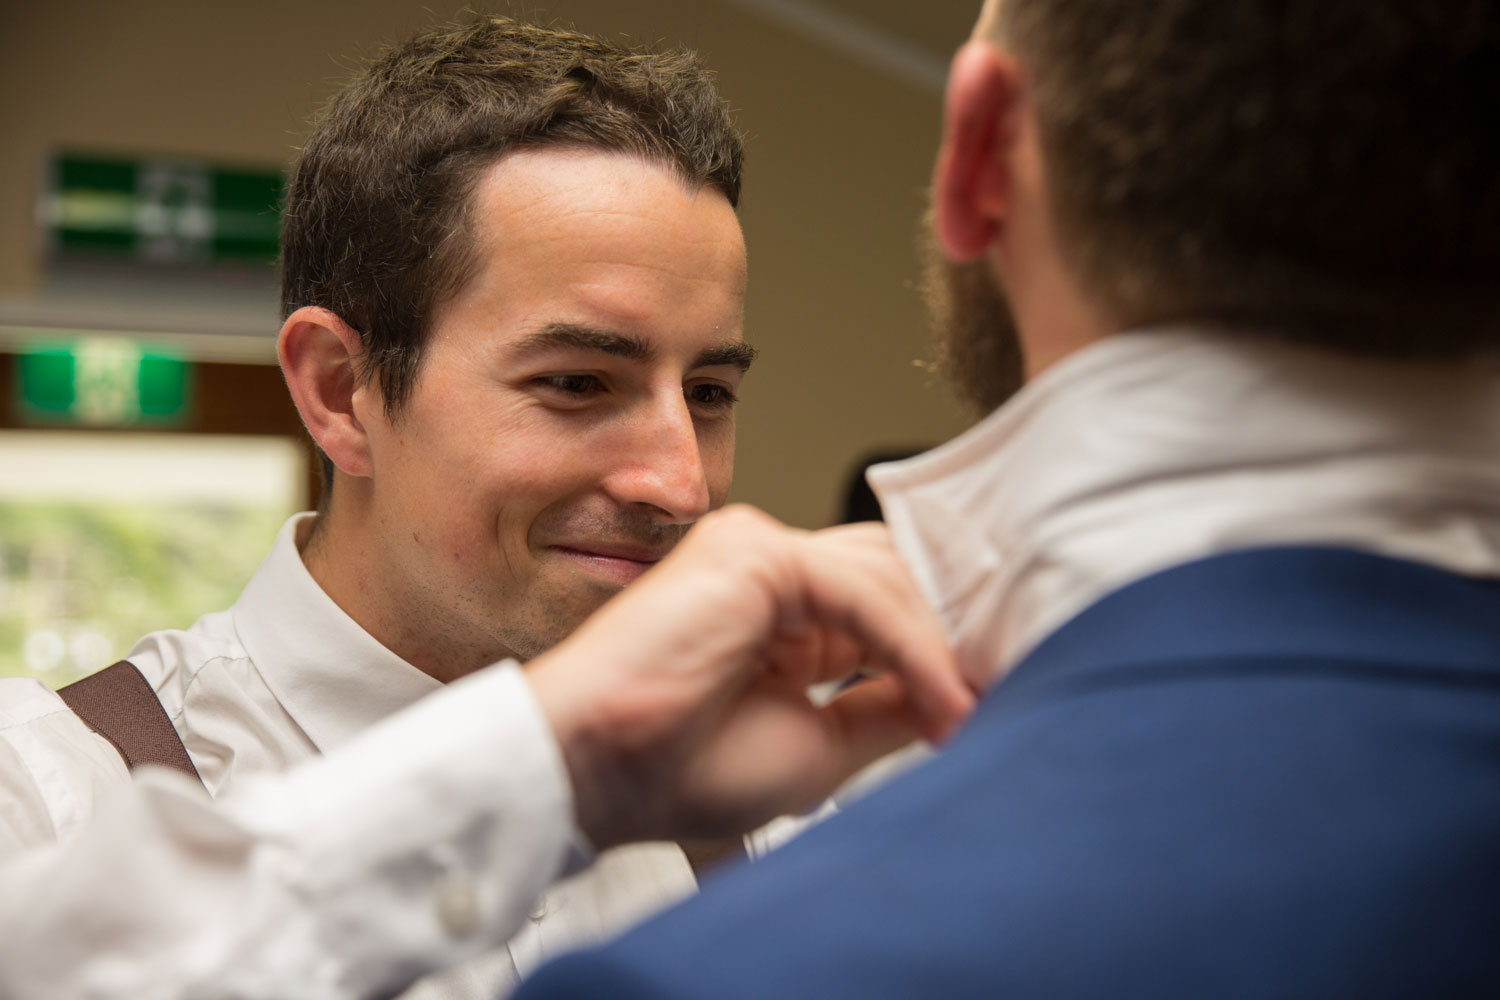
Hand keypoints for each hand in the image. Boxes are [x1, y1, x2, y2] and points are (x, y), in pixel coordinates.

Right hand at [525, 504, 974, 849]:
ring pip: (887, 578)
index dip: (944, 645)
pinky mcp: (754, 552)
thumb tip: (958, 694)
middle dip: (954, 630)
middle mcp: (772, 573)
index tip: (996, 693)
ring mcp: (761, 553)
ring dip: (940, 646)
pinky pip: (859, 591)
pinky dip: (910, 645)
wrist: (599, 767)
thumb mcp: (818, 744)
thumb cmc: (681, 767)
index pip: (888, 603)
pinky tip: (939, 698)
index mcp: (783, 617)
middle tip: (1005, 685)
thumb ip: (884, 706)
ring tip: (971, 709)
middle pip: (895, 576)